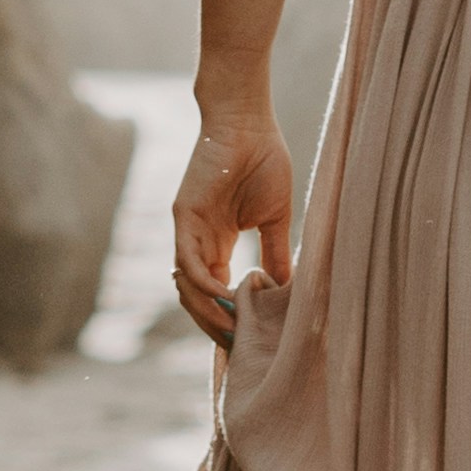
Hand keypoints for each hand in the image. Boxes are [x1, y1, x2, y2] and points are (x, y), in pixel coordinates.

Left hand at [172, 107, 294, 347]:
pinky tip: (225, 297)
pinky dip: (204, 283)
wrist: (247, 122)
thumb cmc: (263, 160)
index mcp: (218, 243)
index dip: (229, 318)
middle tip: (240, 348)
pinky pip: (188, 260)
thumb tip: (286, 288)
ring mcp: (189, 230)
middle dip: (217, 325)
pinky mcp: (184, 215)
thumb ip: (275, 252)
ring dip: (208, 311)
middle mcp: (200, 242)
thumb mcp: (274, 218)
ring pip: (189, 285)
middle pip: (199, 298)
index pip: (217, 293)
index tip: (249, 341)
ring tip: (234, 330)